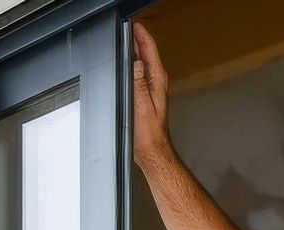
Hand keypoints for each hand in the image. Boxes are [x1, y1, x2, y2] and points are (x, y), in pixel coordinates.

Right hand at [131, 23, 172, 168]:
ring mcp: (152, 88)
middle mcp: (156, 82)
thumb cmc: (148, 134)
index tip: (134, 25)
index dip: (142, 35)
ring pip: (143, 62)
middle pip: (146, 53)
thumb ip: (138, 84)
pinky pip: (139, 73)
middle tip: (126, 28)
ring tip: (126, 40)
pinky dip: (133, 64)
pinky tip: (126, 65)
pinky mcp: (146, 95)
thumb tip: (135, 63)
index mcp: (157, 81)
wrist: (151, 150)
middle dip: (137, 39)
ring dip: (135, 51)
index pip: (150, 50)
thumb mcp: (141, 107)